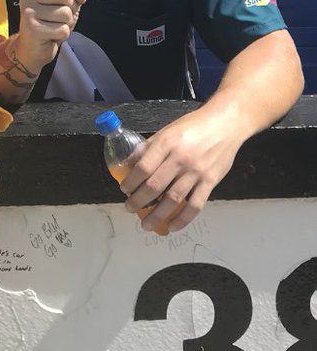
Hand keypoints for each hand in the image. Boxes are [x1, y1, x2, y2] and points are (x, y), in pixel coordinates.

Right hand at [17, 0, 87, 70]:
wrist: (33, 49)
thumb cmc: (50, 24)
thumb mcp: (66, 9)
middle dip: (70, 10)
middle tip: (57, 19)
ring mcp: (29, 10)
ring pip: (66, 14)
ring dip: (67, 25)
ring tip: (52, 28)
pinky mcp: (32, 26)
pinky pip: (63, 28)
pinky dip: (62, 35)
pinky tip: (50, 36)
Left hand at [118, 106, 242, 232]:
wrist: (225, 124)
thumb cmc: (194, 126)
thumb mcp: (167, 130)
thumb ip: (148, 147)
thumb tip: (128, 163)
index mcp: (167, 143)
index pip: (143, 167)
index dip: (131, 182)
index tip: (124, 190)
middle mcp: (181, 158)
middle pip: (155, 186)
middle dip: (139, 201)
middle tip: (130, 208)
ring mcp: (196, 172)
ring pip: (173, 199)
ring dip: (157, 215)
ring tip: (146, 224)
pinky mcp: (210, 182)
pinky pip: (195, 205)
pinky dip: (182, 219)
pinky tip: (172, 226)